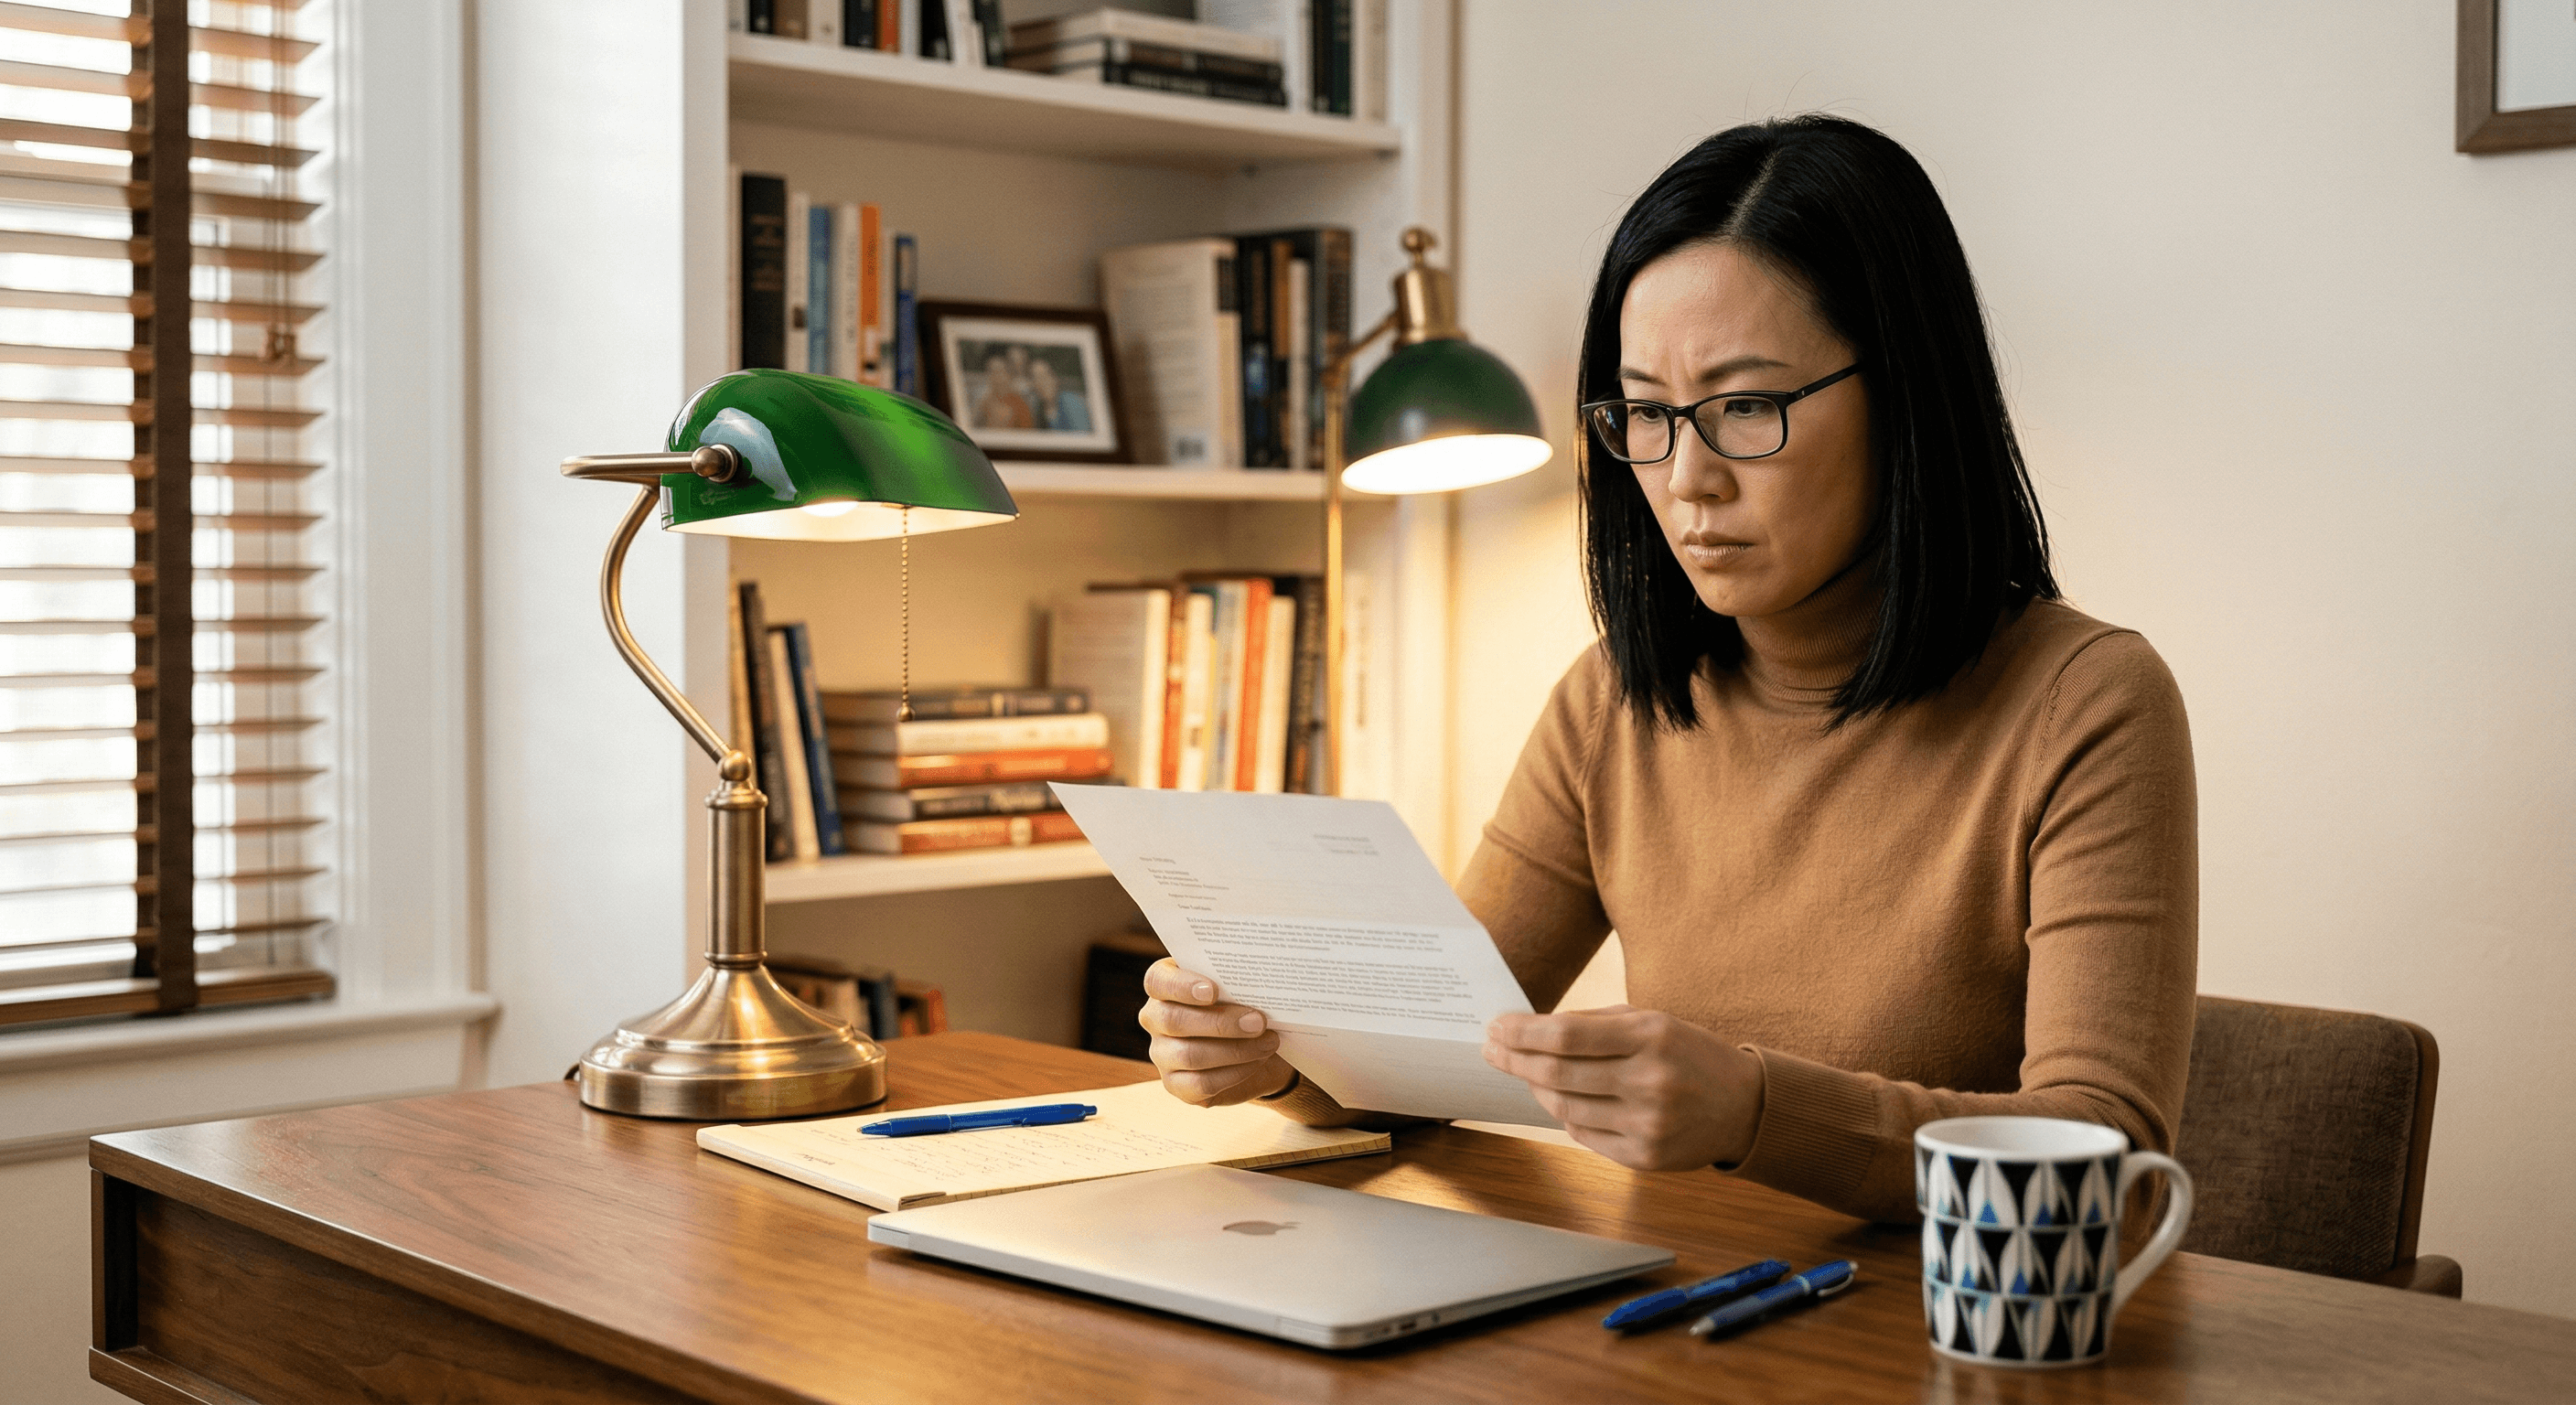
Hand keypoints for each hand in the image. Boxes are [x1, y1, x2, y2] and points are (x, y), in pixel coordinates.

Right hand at [1139, 960, 1296, 1105]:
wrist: (1257, 1044)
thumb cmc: (1243, 1004)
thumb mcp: (1240, 987)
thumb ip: (1236, 981)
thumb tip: (1255, 984)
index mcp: (1165, 985)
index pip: (1158, 981)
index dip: (1181, 986)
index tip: (1213, 990)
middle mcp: (1155, 1018)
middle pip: (1173, 1020)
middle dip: (1220, 1023)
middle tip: (1258, 1021)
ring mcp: (1162, 1054)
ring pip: (1188, 1055)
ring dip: (1235, 1050)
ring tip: (1268, 1042)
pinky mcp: (1176, 1084)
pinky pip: (1201, 1083)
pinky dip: (1235, 1073)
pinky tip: (1257, 1061)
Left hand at [1483, 1005, 1764, 1170]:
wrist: (1744, 1106)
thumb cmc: (1688, 1054)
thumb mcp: (1652, 1021)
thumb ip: (1594, 1021)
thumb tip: (1530, 1028)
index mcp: (1651, 1037)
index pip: (1567, 1034)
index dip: (1523, 1032)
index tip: (1496, 1027)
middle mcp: (1650, 1081)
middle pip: (1557, 1074)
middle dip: (1515, 1059)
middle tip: (1492, 1049)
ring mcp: (1648, 1124)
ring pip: (1564, 1108)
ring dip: (1536, 1088)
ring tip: (1527, 1073)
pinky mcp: (1645, 1157)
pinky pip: (1583, 1135)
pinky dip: (1566, 1116)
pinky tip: (1563, 1100)